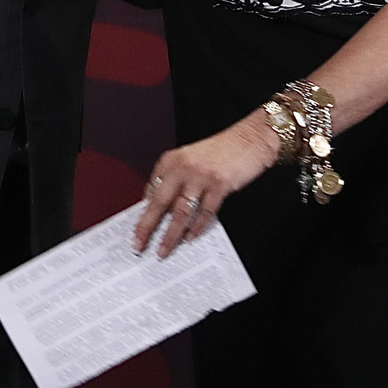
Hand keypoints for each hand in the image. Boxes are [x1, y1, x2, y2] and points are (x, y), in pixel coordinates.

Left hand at [131, 117, 278, 258]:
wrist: (250, 139)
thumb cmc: (221, 151)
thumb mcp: (189, 160)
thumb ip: (174, 180)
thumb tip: (160, 207)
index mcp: (171, 161)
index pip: (150, 192)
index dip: (142, 214)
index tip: (136, 230)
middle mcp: (182, 168)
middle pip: (159, 203)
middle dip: (147, 227)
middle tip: (139, 245)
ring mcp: (200, 177)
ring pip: (180, 212)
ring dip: (170, 235)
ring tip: (164, 249)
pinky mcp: (219, 185)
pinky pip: (204, 212)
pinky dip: (197, 227)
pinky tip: (191, 237)